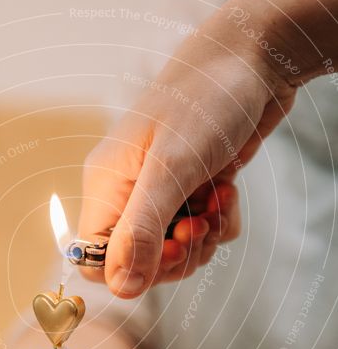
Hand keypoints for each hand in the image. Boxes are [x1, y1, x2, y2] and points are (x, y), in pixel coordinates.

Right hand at [79, 0, 297, 296]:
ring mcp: (162, 190)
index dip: (129, 270)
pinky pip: (204, 230)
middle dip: (178, 252)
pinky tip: (227, 191)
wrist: (253, 58)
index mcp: (107, 186)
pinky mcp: (193, 187)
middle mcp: (129, 191)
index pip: (94, 258)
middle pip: (140, 261)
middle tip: (199, 224)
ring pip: (176, 249)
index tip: (169, 249)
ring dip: (204, 235)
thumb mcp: (171, 169)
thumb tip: (121, 290)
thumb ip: (142, 231)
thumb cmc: (205, 103)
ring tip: (217, 197)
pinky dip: (220, 220)